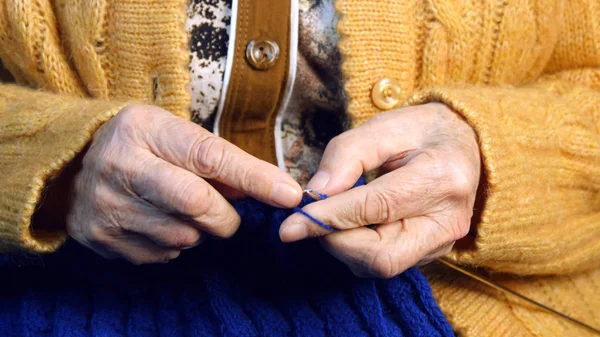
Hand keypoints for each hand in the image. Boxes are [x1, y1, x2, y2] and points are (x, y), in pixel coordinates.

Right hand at [67, 104, 301, 263]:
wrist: (72, 162)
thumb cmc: (142, 144)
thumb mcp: (175, 133)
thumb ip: (220, 159)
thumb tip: (273, 189)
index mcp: (145, 130)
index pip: (211, 157)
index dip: (254, 178)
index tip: (289, 194)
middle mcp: (120, 167)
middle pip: (198, 205)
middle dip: (225, 216)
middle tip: (224, 212)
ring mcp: (106, 207)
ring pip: (183, 236)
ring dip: (199, 230)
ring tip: (183, 212)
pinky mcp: (100, 239)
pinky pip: (162, 255)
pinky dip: (175, 244)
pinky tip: (161, 223)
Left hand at [279, 103, 479, 277]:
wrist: (464, 145)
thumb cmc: (421, 132)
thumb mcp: (382, 127)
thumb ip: (346, 156)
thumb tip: (313, 193)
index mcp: (441, 178)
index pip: (375, 208)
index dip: (327, 219)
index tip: (290, 225)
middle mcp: (447, 221)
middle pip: (381, 256)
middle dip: (335, 241)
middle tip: (312, 218)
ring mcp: (443, 243)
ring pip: (380, 266)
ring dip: (343, 246)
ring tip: (334, 215)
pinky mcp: (432, 253)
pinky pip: (386, 263)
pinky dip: (357, 249)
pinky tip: (352, 224)